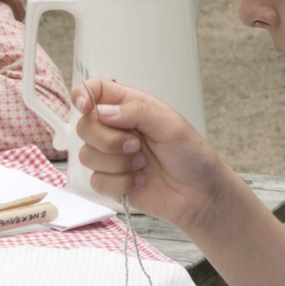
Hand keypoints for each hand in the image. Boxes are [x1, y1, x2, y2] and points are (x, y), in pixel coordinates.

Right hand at [73, 78, 231, 231]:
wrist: (201, 194)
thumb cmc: (192, 154)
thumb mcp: (171, 125)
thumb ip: (137, 112)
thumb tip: (101, 111)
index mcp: (130, 107)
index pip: (95, 90)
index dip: (83, 94)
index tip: (86, 107)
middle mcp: (116, 129)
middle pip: (84, 125)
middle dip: (107, 139)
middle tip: (136, 146)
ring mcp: (112, 157)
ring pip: (87, 155)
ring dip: (117, 163)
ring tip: (143, 165)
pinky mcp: (111, 183)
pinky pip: (96, 181)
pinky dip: (120, 183)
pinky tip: (140, 181)